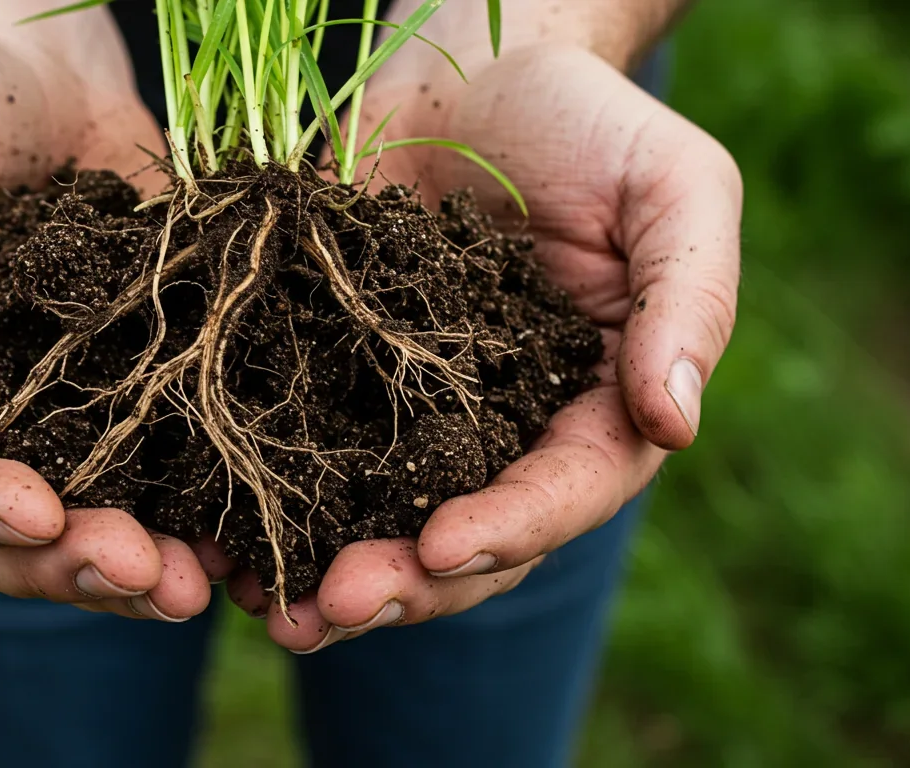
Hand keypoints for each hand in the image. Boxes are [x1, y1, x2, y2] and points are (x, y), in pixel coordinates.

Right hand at [0, 19, 220, 620]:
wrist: (34, 64)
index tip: (39, 513)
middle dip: (66, 563)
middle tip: (148, 577)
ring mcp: (48, 416)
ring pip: (79, 521)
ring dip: (133, 565)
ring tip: (197, 584)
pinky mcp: (128, 393)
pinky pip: (155, 469)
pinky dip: (192, 511)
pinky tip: (240, 537)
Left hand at [232, 44, 740, 650]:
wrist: (468, 70)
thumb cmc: (587, 119)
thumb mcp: (671, 188)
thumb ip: (690, 297)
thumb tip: (676, 420)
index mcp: (595, 406)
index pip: (565, 491)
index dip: (508, 528)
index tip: (440, 546)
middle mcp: (504, 434)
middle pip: (466, 541)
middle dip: (404, 583)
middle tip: (332, 607)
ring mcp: (413, 419)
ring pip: (378, 525)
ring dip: (327, 577)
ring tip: (269, 610)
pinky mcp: (336, 385)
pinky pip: (304, 463)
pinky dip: (267, 512)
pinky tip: (219, 546)